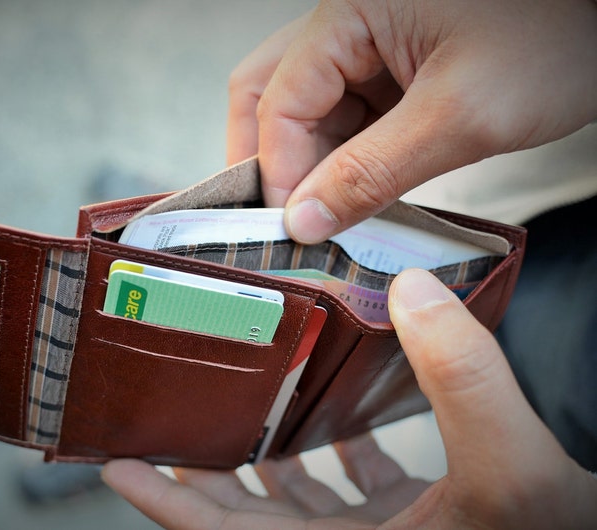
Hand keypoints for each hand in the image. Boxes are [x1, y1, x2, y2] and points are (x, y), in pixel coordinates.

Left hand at [102, 269, 596, 528]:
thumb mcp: (513, 472)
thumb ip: (463, 379)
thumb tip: (415, 290)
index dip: (167, 502)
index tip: (120, 465)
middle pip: (251, 513)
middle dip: (209, 467)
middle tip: (176, 417)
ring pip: (300, 499)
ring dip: (270, 452)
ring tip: (246, 399)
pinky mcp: (412, 526)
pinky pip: (355, 488)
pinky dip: (338, 450)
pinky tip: (341, 409)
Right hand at [227, 0, 596, 242]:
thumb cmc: (558, 34)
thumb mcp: (459, 116)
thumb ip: (372, 171)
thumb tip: (305, 219)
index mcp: (351, 11)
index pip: (278, 98)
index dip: (276, 168)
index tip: (290, 227)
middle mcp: (350, 22)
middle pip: (272, 92)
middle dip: (268, 159)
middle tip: (277, 219)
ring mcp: (371, 45)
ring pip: (308, 109)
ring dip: (307, 164)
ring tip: (321, 215)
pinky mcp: (395, 70)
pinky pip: (348, 117)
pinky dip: (344, 159)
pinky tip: (352, 196)